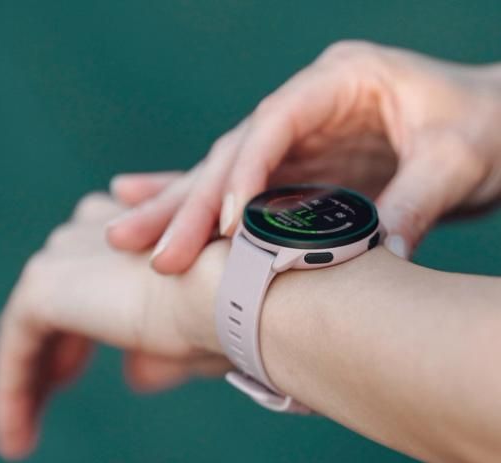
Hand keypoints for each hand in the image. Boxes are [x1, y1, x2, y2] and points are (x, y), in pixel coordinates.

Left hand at [0, 192, 228, 460]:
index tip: (70, 375)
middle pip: (58, 294)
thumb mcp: (191, 343)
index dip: (79, 331)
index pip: (91, 279)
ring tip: (23, 436)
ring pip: (33, 319)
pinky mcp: (46, 283)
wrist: (231, 295)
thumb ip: (157, 356)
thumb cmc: (229, 317)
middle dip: (54, 348)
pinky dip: (12, 388)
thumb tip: (134, 379)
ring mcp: (67, 252)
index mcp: (134, 228)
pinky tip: (18, 438)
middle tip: (52, 394)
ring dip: (26, 377)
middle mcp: (95, 229)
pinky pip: (17, 340)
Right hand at [106, 41, 500, 271]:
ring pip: (221, 175)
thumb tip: (380, 259)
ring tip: (122, 236)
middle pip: (232, 154)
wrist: (493, 130)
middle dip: (185, 202)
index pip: (274, 124)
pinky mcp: (293, 169)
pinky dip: (195, 206)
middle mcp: (304, 107)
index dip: (243, 173)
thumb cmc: (484, 129)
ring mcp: (293, 139)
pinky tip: (147, 206)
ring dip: (174, 210)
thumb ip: (415, 202)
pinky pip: (235, 190)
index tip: (219, 226)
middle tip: (134, 242)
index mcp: (339, 81)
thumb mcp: (459, 160)